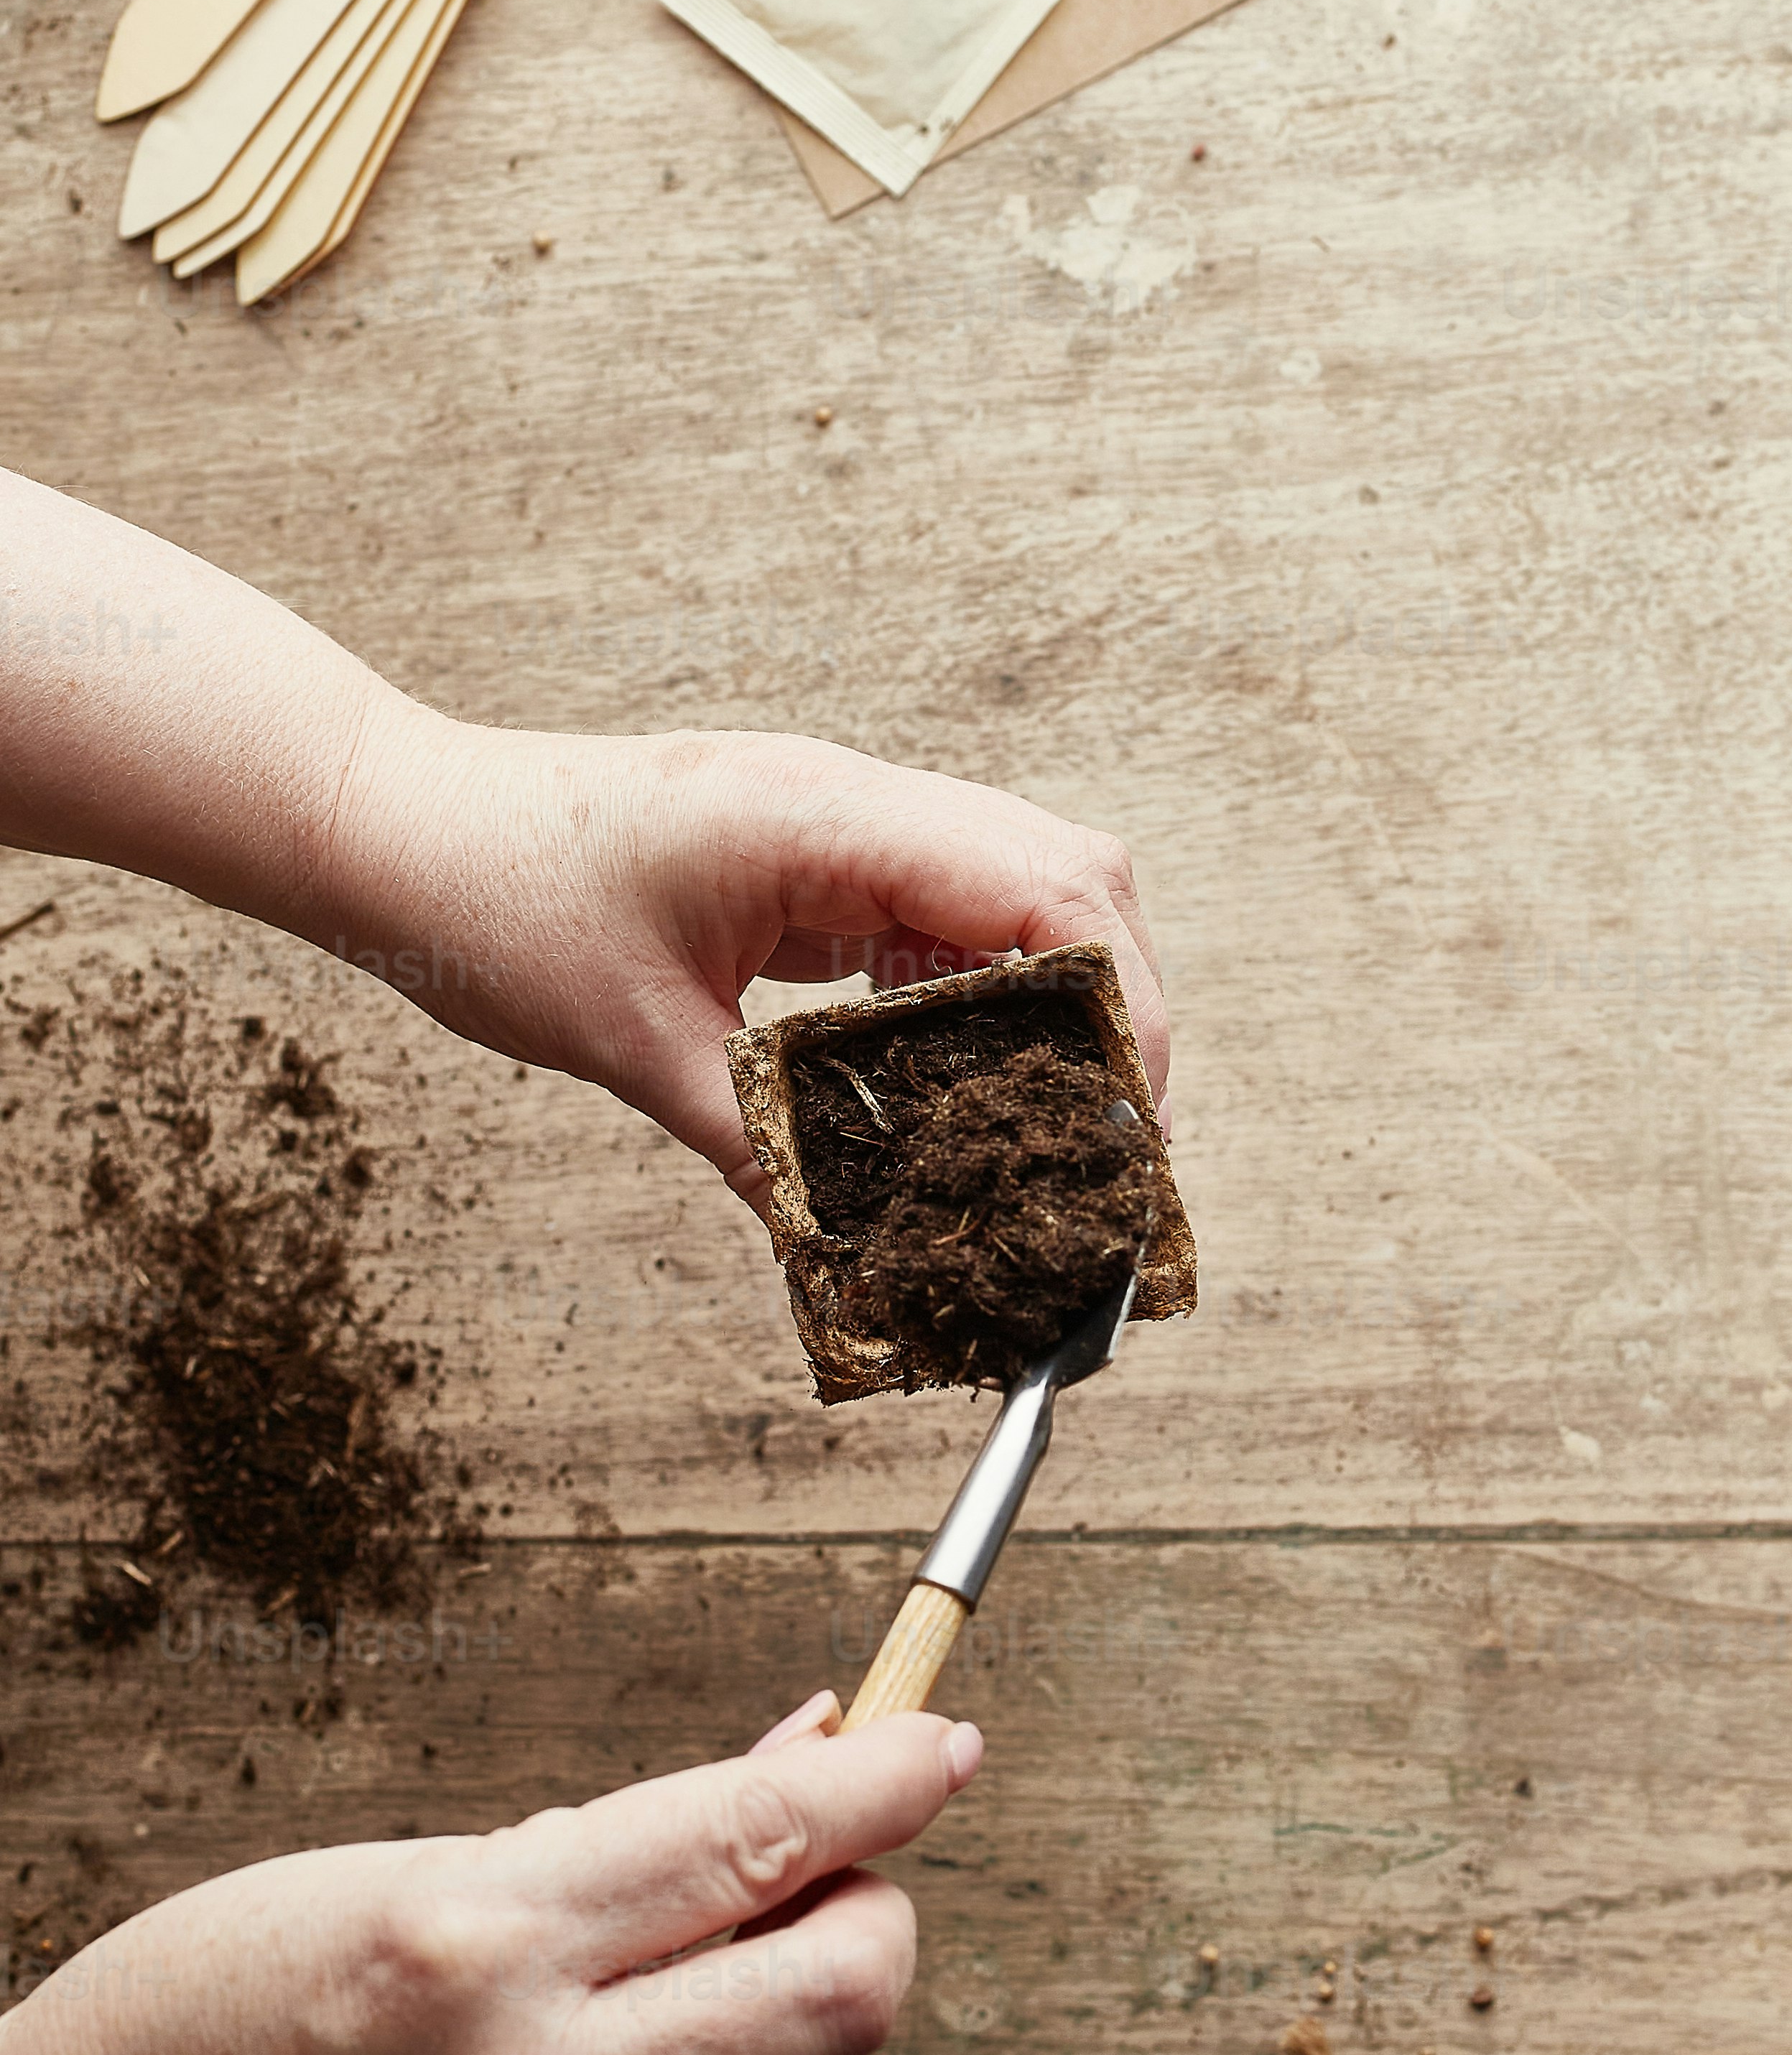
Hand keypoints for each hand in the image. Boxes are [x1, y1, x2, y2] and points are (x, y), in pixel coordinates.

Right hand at [0, 1704, 971, 2054]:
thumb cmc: (234, 2004)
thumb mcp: (420, 1864)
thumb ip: (635, 1833)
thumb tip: (822, 1760)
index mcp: (483, 1936)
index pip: (763, 1837)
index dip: (889, 1780)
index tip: (938, 1746)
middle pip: (840, 1991)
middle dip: (869, 1917)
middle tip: (818, 1894)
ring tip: (732, 2018)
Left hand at [344, 706, 1169, 1200]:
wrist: (401, 828)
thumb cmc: (495, 907)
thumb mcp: (634, 1048)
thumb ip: (760, 1147)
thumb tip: (847, 1256)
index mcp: (824, 820)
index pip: (1045, 889)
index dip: (1118, 1002)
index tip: (1128, 1115)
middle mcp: (854, 798)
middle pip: (1069, 872)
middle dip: (1115, 1002)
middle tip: (1112, 1132)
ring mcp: (841, 817)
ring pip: (1020, 882)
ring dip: (1054, 989)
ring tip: (1050, 1108)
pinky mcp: (818, 851)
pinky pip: (943, 905)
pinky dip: (978, 981)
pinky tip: (952, 1064)